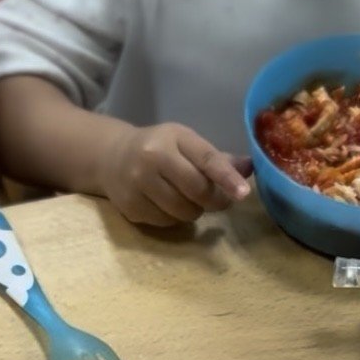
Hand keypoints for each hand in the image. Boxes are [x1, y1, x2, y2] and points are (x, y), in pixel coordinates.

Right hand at [97, 121, 251, 227]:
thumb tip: (250, 168)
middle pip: (196, 190)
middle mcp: (152, 158)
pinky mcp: (129, 206)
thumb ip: (217, 158)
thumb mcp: (185, 143)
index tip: (243, 194)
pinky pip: (165, 222)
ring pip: (182, 211)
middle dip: (215, 200)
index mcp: (172, 138)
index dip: (227, 178)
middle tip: (218, 199)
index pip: (205, 159)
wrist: (110, 156)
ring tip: (187, 199)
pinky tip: (166, 204)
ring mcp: (137, 183)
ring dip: (193, 211)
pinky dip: (173, 218)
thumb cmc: (158, 148)